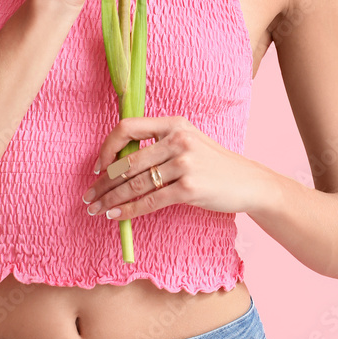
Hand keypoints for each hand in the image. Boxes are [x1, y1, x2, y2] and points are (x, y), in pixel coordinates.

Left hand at [81, 115, 261, 220]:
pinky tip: (116, 215)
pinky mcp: (189, 188)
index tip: (98, 166)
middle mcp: (178, 139)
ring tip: (96, 209)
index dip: (108, 147)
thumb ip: (158, 145)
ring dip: (111, 199)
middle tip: (88, 196)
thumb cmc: (214, 165)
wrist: (249, 182)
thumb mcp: (189, 142)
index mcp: (174, 123)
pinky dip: (129, 211)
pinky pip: (150, 201)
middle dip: (103, 182)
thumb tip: (118, 164)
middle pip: (127, 161)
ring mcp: (184, 163)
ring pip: (135, 184)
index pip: (128, 128)